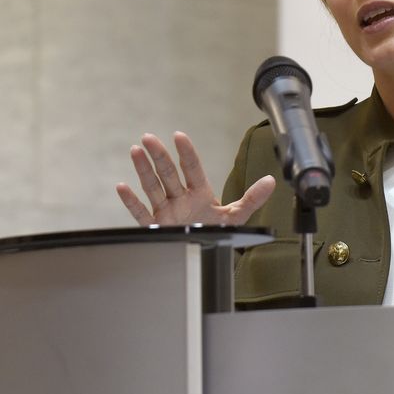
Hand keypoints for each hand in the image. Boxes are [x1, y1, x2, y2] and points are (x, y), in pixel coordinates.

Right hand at [116, 131, 275, 225]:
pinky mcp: (156, 226)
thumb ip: (252, 199)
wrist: (206, 256)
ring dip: (143, 170)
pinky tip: (122, 187)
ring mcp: (167, 211)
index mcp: (200, 193)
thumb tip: (271, 181)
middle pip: (169, 173)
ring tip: (135, 151)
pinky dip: (131, 201)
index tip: (179, 136)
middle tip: (149, 138)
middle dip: (159, 156)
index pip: (192, 168)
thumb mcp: (237, 217)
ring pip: (153, 187)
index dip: (186, 153)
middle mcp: (181, 198)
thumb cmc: (217, 233)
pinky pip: (141, 213)